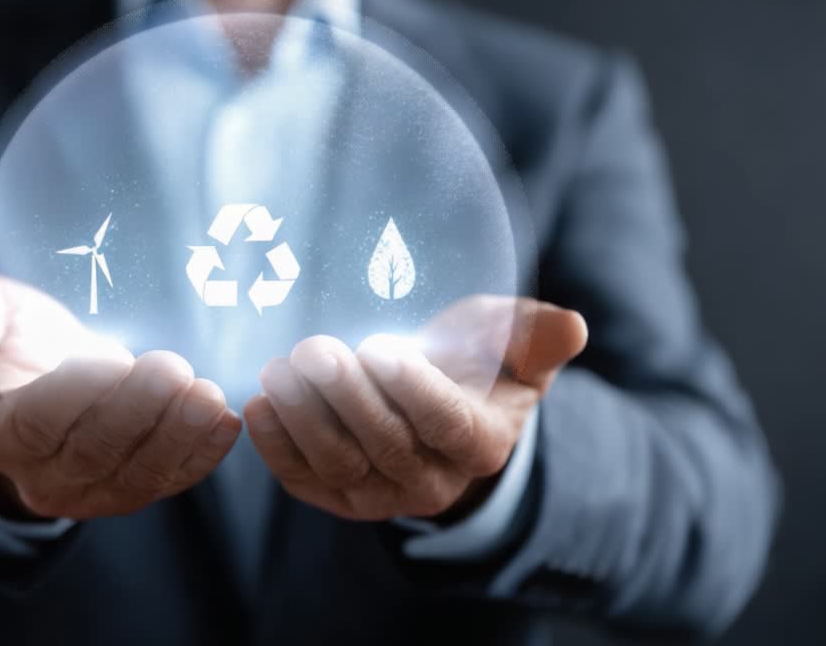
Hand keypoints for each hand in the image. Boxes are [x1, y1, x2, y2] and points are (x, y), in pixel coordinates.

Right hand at [0, 275, 241, 519]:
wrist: (45, 384)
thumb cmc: (17, 344)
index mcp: (1, 433)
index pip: (37, 424)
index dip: (77, 396)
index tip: (112, 359)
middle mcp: (44, 476)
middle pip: (94, 454)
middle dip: (139, 413)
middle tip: (174, 369)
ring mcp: (94, 492)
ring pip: (138, 477)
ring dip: (179, 438)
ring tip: (208, 397)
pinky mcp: (136, 490)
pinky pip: (171, 483)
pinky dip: (204, 456)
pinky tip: (227, 422)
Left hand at [243, 295, 587, 520]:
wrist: (435, 411)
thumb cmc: (475, 366)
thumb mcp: (511, 344)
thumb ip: (533, 335)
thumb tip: (568, 327)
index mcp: (481, 443)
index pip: (447, 424)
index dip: (414, 390)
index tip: (379, 347)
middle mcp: (431, 481)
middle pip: (385, 445)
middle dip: (346, 397)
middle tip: (314, 350)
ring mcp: (379, 495)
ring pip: (339, 464)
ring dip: (304, 419)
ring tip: (278, 371)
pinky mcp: (335, 497)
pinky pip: (303, 480)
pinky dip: (275, 447)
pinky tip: (257, 408)